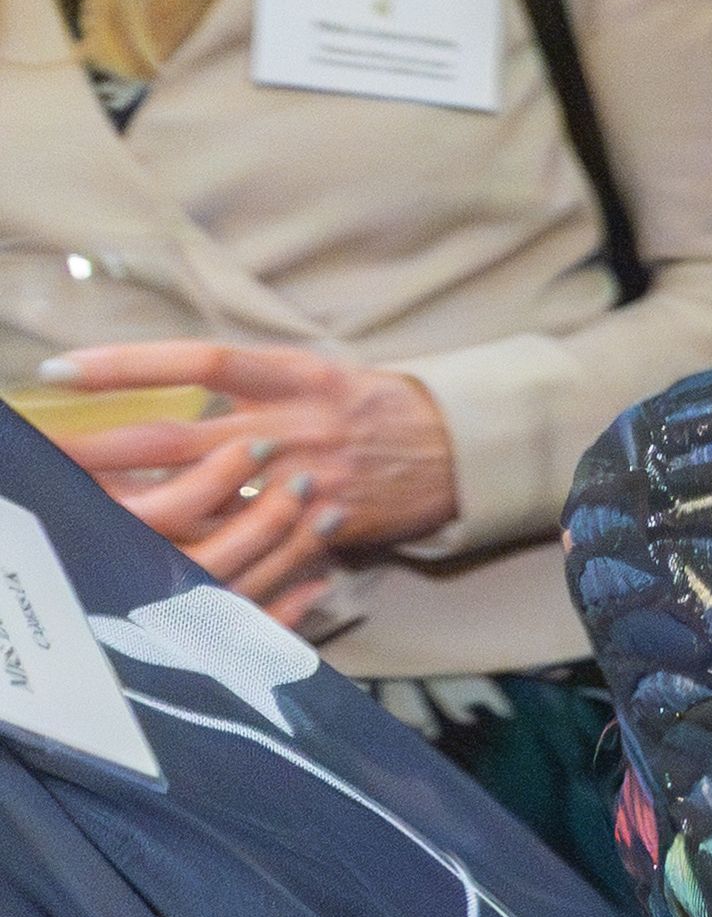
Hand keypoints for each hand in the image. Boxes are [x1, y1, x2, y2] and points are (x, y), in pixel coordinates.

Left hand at [38, 343, 456, 626]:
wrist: (463, 450)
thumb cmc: (375, 406)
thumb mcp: (318, 374)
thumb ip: (251, 384)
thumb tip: (163, 392)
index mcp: (296, 375)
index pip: (199, 364)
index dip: (130, 365)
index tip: (61, 369)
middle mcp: (295, 426)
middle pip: (176, 442)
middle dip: (98, 448)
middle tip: (39, 451)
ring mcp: (305, 483)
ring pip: (199, 504)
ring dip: (128, 506)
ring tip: (71, 505)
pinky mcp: (317, 528)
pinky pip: (245, 548)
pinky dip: (196, 550)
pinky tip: (145, 552)